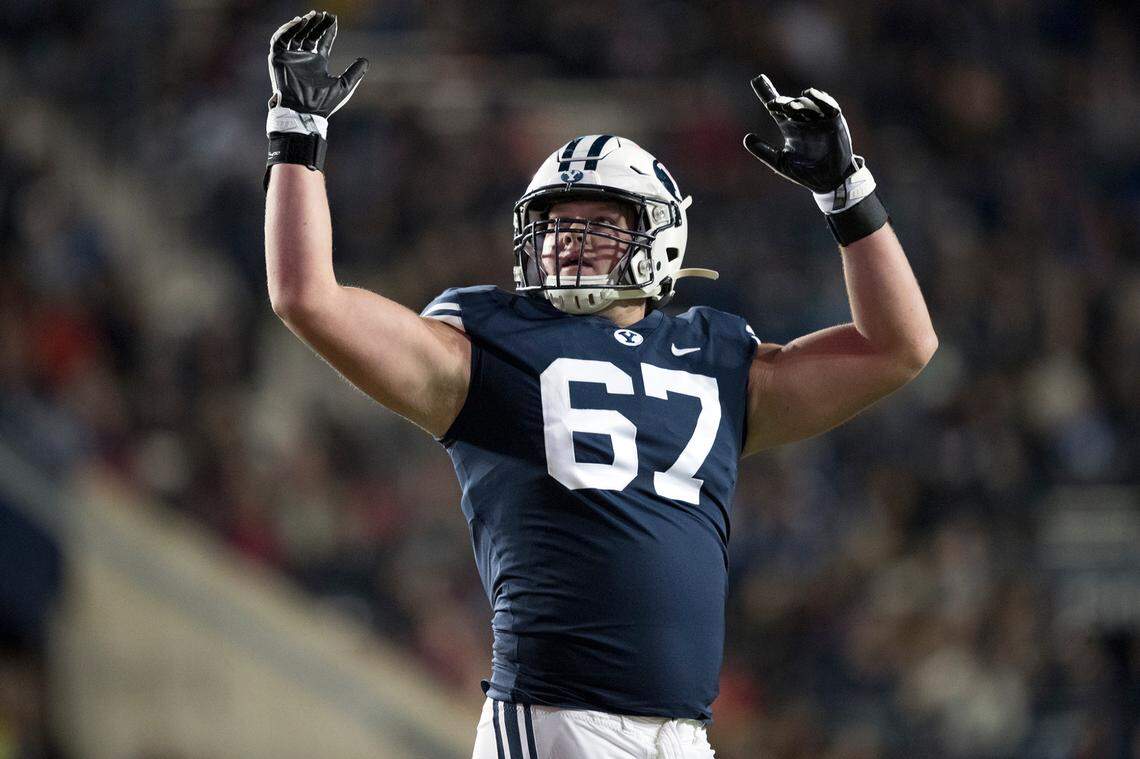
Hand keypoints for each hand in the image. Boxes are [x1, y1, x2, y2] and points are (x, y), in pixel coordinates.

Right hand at [266, 10, 367, 137]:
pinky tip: (299, 23)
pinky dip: (287, 29)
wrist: (305, 112)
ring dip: (302, 24)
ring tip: (311, 16)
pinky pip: (279, 39)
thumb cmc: (324, 103)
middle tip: (323, 15)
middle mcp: (303, 59)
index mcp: (317, 63)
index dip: (328, 29)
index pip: (323, 41)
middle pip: (309, 34)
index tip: (333, 18)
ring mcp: (290, 58)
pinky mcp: (278, 59)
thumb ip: (355, 72)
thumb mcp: (344, 85)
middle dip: (316, 24)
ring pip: (293, 34)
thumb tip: (366, 60)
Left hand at [744, 75, 874, 213]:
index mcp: (790, 127)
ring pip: (807, 103)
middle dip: (781, 102)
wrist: (828, 182)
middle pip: (790, 103)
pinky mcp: (834, 121)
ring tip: (788, 107)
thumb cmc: (805, 173)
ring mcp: (819, 120)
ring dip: (798, 103)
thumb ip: (763, 151)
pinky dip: (820, 98)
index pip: (776, 107)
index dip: (766, 92)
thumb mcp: (780, 162)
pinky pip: (829, 105)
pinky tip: (810, 93)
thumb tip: (746, 138)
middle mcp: (803, 120)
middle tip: (772, 104)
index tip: (756, 79)